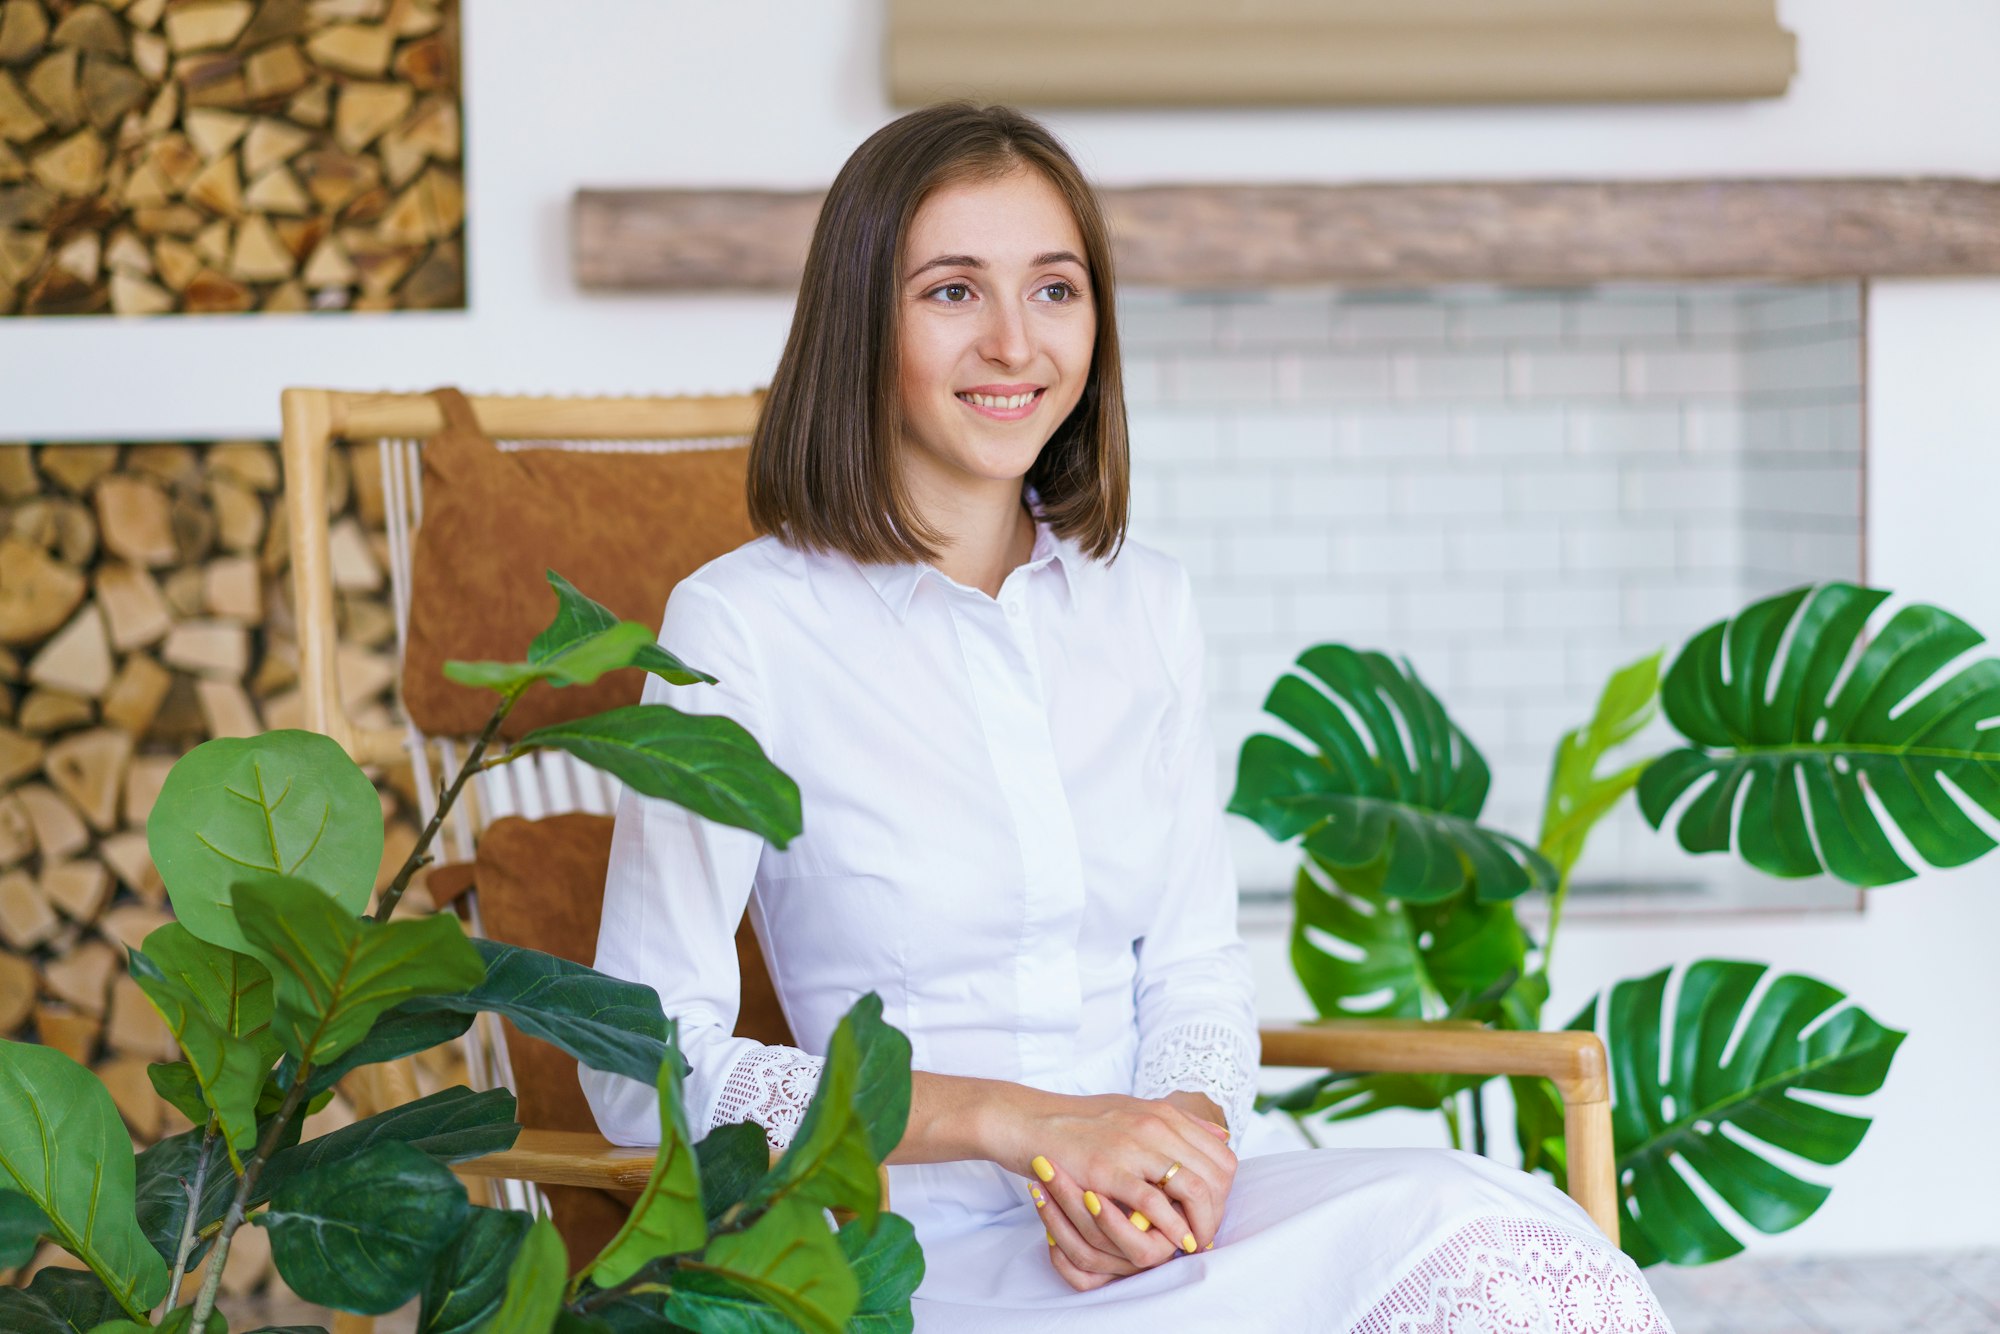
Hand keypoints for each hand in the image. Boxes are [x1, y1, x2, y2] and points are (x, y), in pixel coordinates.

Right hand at [1010, 1091, 1235, 1290]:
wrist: (1031, 1120)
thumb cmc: (1081, 1121)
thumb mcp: (1136, 1110)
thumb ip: (1179, 1123)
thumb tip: (1222, 1137)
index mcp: (1164, 1114)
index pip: (1222, 1156)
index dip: (1224, 1190)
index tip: (1213, 1210)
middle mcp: (1155, 1126)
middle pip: (1215, 1174)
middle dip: (1218, 1210)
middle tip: (1205, 1233)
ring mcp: (1133, 1146)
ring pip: (1192, 1188)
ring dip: (1200, 1223)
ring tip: (1192, 1242)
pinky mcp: (1107, 1170)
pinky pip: (1153, 1203)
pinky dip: (1169, 1226)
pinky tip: (1170, 1240)